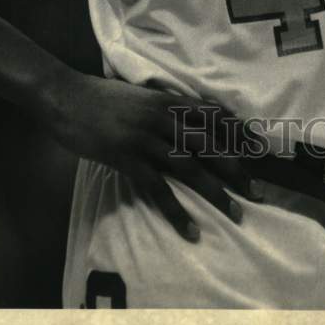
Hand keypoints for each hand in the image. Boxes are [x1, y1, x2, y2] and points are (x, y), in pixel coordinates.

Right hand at [44, 70, 259, 241]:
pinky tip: (190, 228)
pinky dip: (176, 210)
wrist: (65, 96)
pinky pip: (158, 187)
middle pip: (209, 144)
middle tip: (256, 191)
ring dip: (215, 192)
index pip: (213, 115)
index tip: (258, 148)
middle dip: (235, 169)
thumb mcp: (139, 96)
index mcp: (168, 100)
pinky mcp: (127, 157)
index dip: (237, 132)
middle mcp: (163, 117)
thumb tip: (184, 122)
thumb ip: (163, 108)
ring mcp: (145, 137)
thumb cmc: (101, 97)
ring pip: (190, 167)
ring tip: (234, 212)